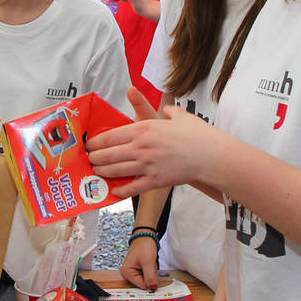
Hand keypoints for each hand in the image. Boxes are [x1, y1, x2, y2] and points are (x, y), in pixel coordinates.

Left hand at [87, 87, 223, 196]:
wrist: (211, 155)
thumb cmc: (197, 134)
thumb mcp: (180, 116)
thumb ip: (169, 111)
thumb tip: (168, 109)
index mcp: (143, 129)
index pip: (110, 136)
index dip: (95, 142)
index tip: (89, 145)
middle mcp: (141, 147)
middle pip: (108, 155)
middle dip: (94, 158)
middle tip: (89, 160)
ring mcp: (147, 165)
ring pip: (116, 171)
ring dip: (102, 173)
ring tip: (96, 172)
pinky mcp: (155, 181)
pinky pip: (133, 188)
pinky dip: (121, 190)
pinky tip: (114, 191)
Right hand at [120, 232, 160, 290]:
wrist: (145, 236)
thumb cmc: (144, 246)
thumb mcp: (148, 262)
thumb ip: (150, 277)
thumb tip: (152, 288)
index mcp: (126, 273)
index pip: (142, 285)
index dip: (150, 279)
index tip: (152, 270)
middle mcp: (128, 274)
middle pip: (145, 283)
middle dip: (151, 275)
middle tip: (150, 264)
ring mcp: (133, 272)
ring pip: (148, 279)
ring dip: (152, 272)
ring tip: (149, 262)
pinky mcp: (138, 270)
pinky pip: (148, 275)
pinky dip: (151, 270)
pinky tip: (149, 263)